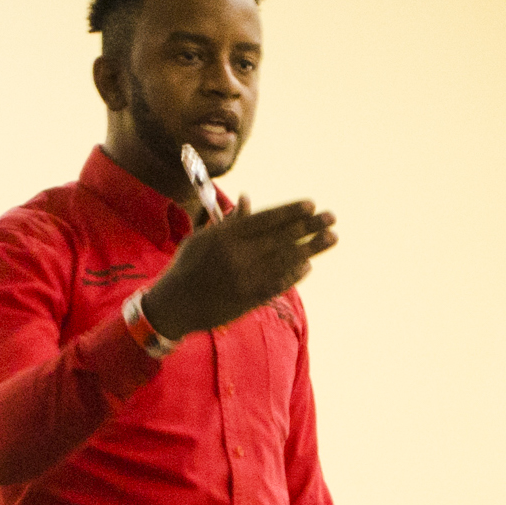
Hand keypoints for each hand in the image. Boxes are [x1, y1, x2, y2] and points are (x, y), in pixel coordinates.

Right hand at [141, 198, 338, 339]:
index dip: (291, 212)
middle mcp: (237, 255)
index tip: (311, 204)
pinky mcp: (248, 299)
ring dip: (311, 248)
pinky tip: (309, 265)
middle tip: (332, 218)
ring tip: (331, 238)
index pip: (266, 219)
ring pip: (285, 259)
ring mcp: (245, 278)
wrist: (174, 306)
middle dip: (310, 226)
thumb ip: (229, 222)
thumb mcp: (203, 239)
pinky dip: (294, 274)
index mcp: (225, 236)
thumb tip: (248, 199)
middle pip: (281, 237)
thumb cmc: (187, 267)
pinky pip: (277, 284)